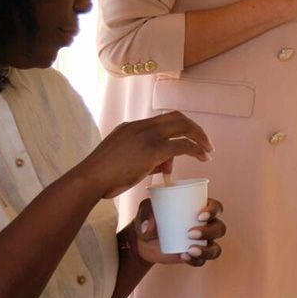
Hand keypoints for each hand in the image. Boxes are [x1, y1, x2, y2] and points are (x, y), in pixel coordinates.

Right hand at [81, 112, 211, 198]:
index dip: (178, 129)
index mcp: (132, 126)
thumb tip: (165, 164)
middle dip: (194, 129)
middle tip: (205, 143)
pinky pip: (182, 146)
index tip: (187, 141)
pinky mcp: (152, 150)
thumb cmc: (101, 177)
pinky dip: (196, 150)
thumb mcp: (120, 159)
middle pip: (177, 117)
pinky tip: (203, 158)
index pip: (162, 120)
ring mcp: (147, 136)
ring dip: (199, 137)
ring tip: (208, 151)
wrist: (88, 180)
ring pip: (183, 127)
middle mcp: (141, 126)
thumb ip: (143, 157)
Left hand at [134, 197, 225, 266]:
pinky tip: (183, 257)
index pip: (216, 207)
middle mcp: (206, 225)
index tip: (200, 216)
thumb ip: (146, 214)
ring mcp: (202, 243)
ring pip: (215, 248)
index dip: (213, 211)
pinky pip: (201, 261)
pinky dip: (195, 260)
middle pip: (219, 228)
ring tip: (190, 249)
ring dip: (206, 250)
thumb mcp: (145, 210)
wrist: (141, 241)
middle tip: (190, 233)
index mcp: (200, 207)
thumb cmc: (149, 218)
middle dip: (209, 232)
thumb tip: (149, 226)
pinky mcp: (194, 256)